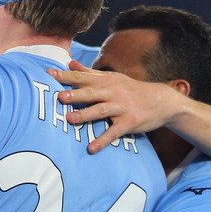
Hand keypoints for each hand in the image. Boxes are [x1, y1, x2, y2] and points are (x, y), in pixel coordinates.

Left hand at [48, 61, 183, 151]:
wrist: (162, 100)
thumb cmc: (132, 89)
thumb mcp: (112, 78)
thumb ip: (90, 73)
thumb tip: (70, 64)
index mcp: (106, 81)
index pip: (82, 77)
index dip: (65, 75)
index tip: (48, 73)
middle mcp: (113, 92)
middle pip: (91, 92)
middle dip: (75, 94)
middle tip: (59, 96)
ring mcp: (121, 108)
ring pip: (101, 110)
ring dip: (86, 114)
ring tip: (70, 119)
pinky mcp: (129, 122)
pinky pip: (114, 132)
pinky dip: (103, 140)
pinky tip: (91, 148)